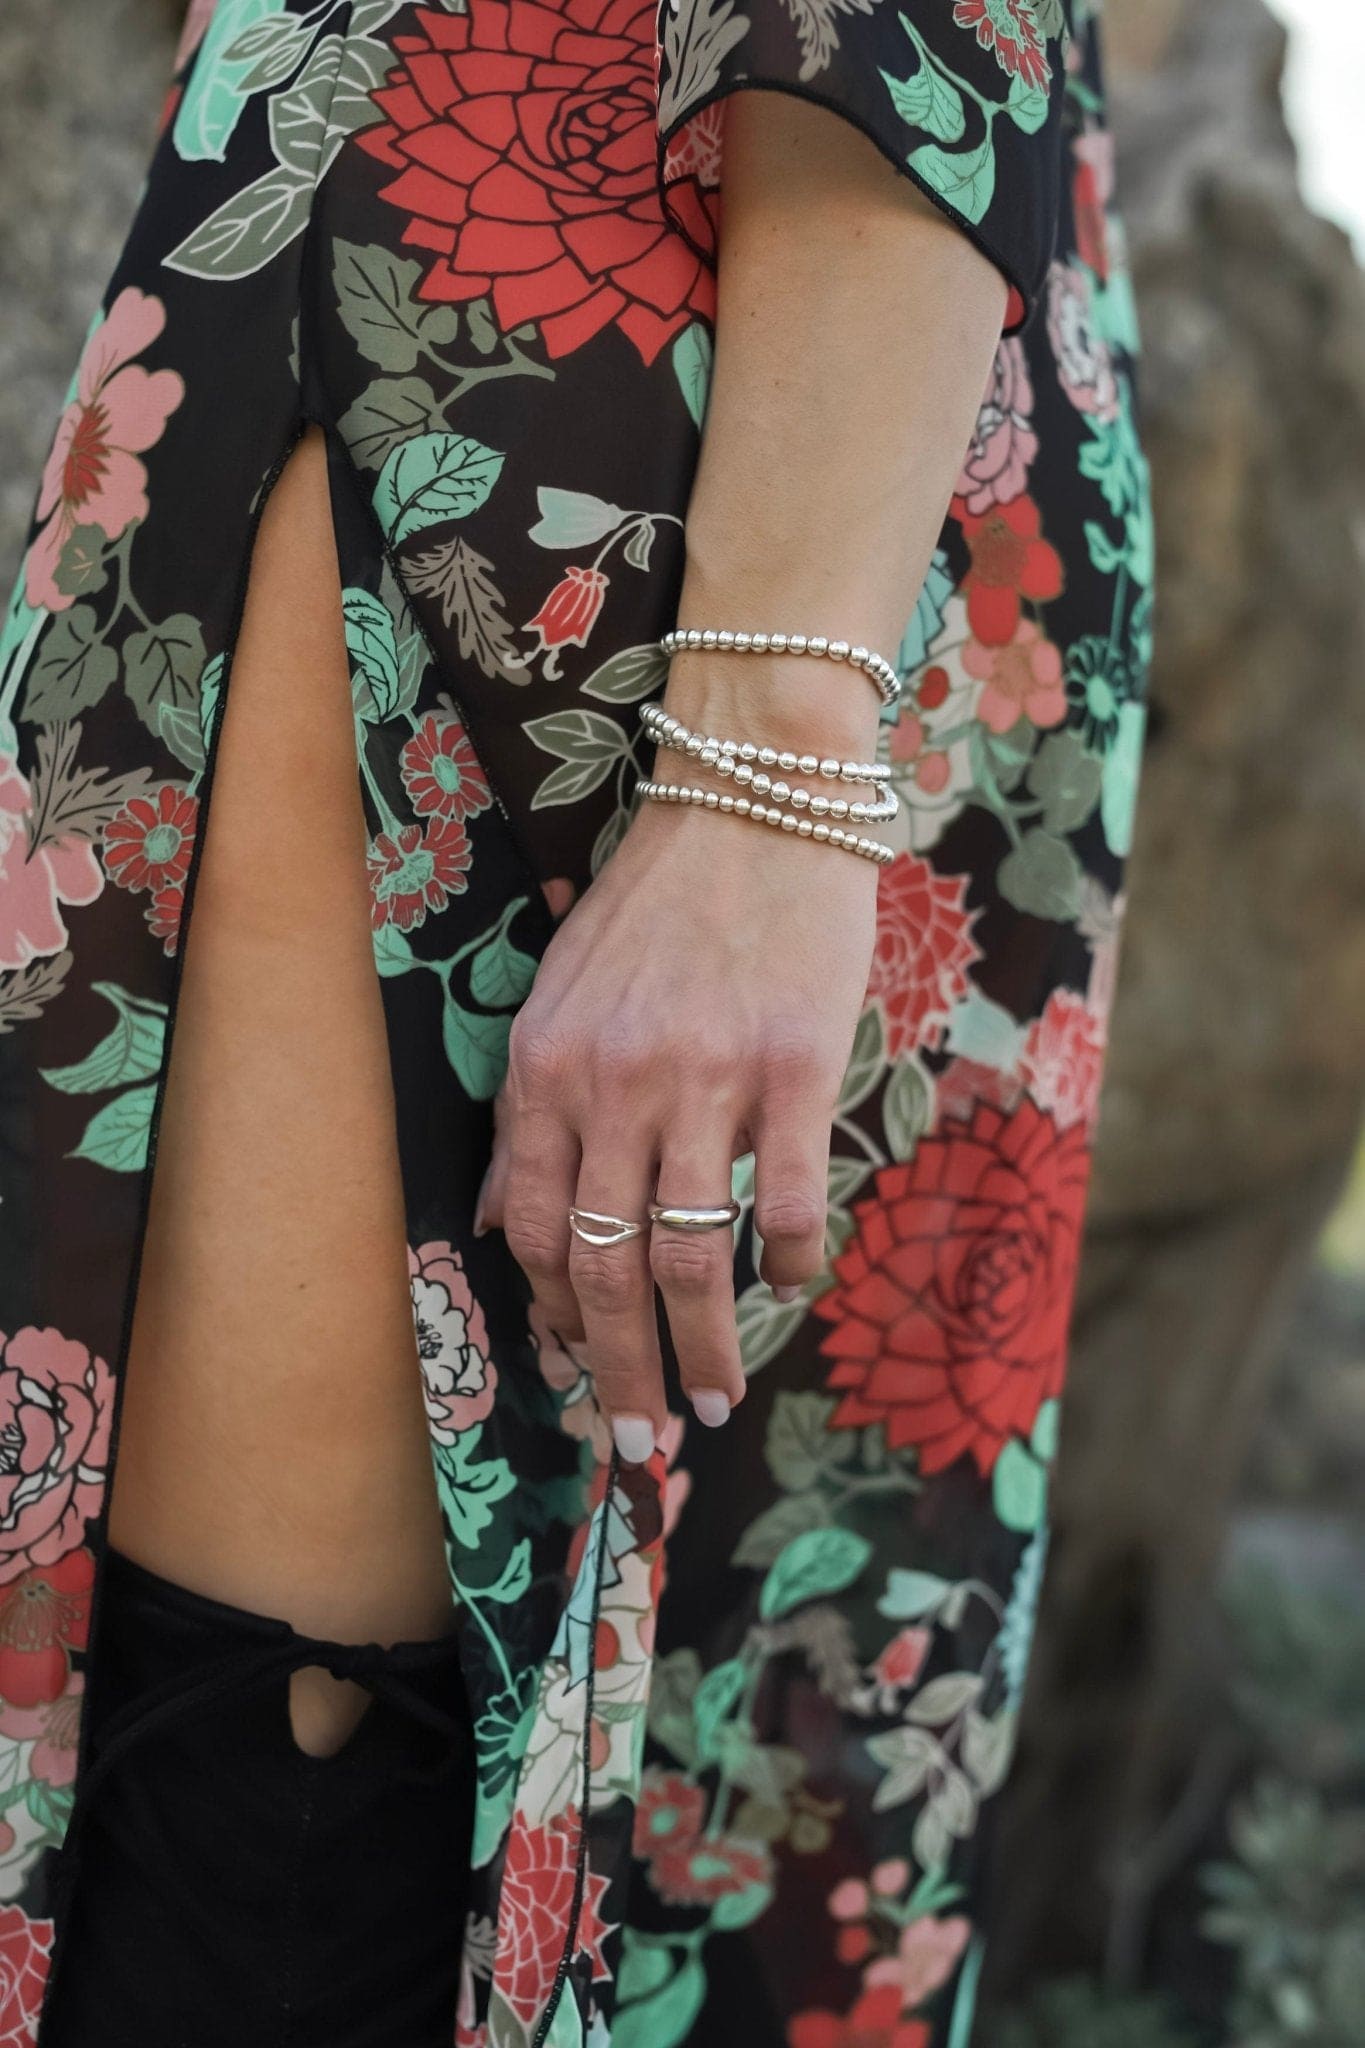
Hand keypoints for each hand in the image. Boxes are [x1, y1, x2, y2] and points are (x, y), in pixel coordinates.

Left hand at [477, 730, 880, 1460]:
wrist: (753, 799)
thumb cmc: (656, 905)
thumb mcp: (557, 1000)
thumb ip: (529, 1117)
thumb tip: (504, 1225)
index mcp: (548, 1071)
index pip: (541, 1234)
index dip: (556, 1325)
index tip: (574, 1383)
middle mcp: (614, 1085)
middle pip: (609, 1270)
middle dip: (618, 1374)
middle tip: (639, 1443)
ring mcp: (706, 1079)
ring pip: (692, 1257)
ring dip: (702, 1350)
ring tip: (715, 1401)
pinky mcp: (796, 1067)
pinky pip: (788, 1202)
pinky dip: (790, 1265)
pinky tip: (792, 1290)